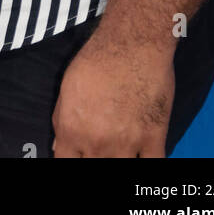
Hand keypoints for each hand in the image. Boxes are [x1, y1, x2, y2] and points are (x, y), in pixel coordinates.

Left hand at [51, 36, 173, 157]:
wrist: (133, 43)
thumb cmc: (97, 58)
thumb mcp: (67, 86)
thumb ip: (62, 120)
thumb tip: (59, 146)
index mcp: (72, 131)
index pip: (64, 164)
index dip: (71, 161)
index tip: (78, 156)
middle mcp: (97, 143)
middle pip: (94, 169)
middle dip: (94, 160)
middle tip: (102, 146)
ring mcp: (127, 144)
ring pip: (122, 171)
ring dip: (119, 161)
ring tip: (119, 151)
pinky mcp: (154, 138)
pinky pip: (152, 166)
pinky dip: (147, 164)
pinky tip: (142, 157)